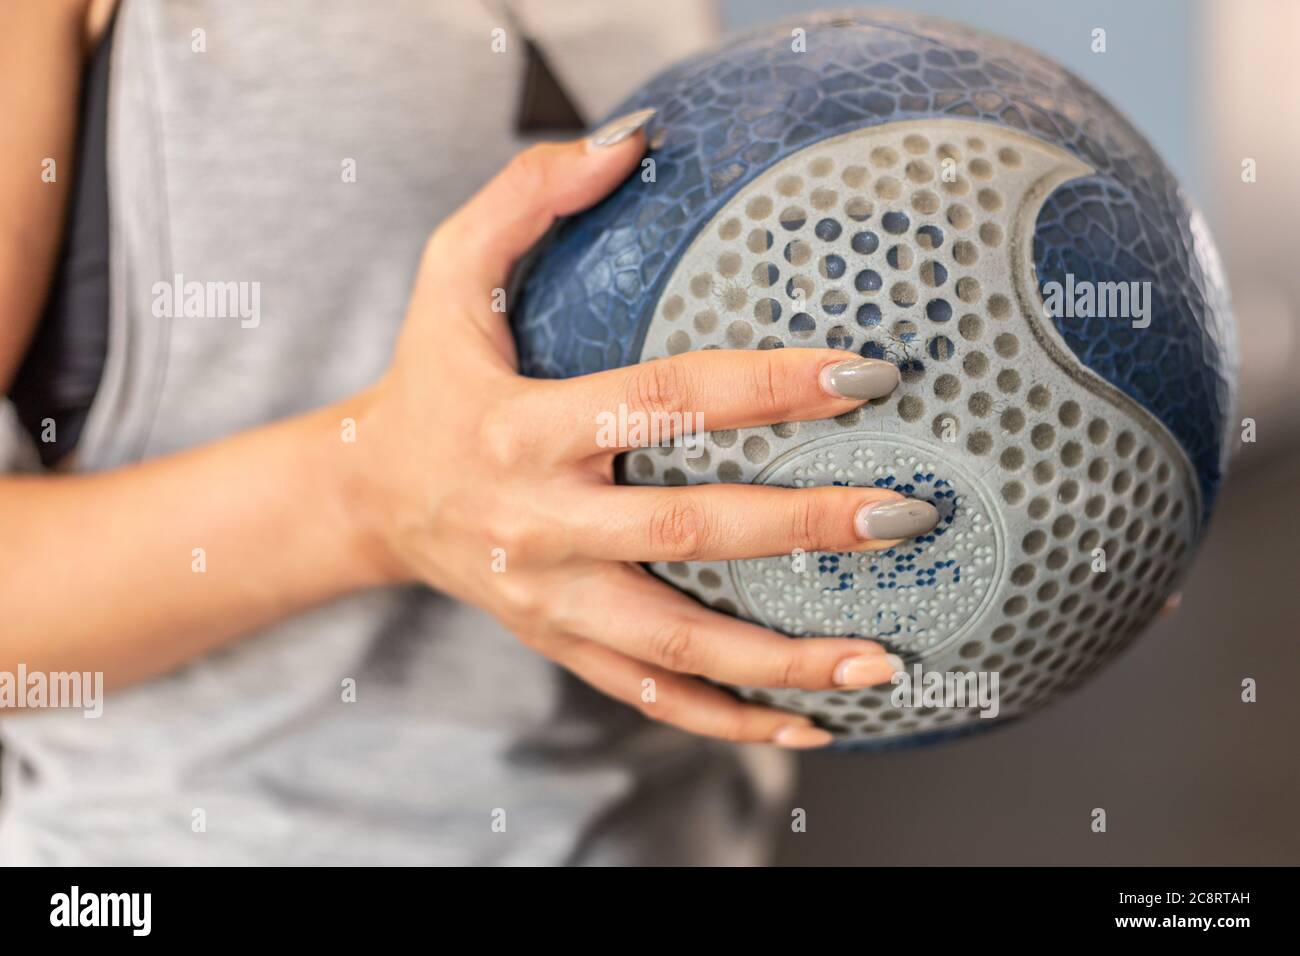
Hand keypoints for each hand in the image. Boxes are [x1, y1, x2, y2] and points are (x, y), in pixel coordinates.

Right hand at [352, 115, 938, 748]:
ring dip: (786, 660)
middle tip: (908, 515)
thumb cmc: (430, 379)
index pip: (666, 402)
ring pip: (679, 646)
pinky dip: (732, 722)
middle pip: (689, 533)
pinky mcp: (563, 644)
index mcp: (524, 427)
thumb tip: (629, 142)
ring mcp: (553, 598)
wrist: (373, 500)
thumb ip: (526, 198)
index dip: (769, 387)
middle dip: (806, 527)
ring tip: (885, 664)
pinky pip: (653, 698)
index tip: (867, 374)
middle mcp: (540, 523)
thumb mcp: (448, 275)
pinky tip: (812, 726)